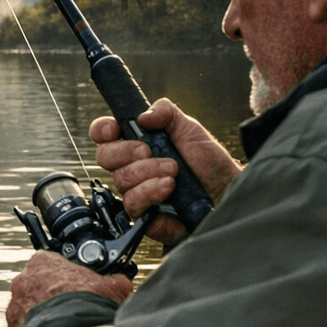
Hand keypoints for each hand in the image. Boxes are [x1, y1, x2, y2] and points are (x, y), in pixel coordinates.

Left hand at [6, 250, 132, 326]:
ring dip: (43, 315)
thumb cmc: (87, 305)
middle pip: (37, 286)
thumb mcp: (111, 287)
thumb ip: (115, 281)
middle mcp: (23, 280)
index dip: (66, 276)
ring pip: (29, 308)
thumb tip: (122, 282)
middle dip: (52, 296)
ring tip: (63, 326)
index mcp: (42, 262)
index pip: (51, 263)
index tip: (76, 286)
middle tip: (70, 307)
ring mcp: (15, 305)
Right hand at [90, 98, 240, 244]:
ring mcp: (135, 190)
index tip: (114, 129)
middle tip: (149, 150)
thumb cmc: (207, 163)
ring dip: (147, 171)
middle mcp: (131, 167)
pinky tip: (168, 187)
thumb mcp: (189, 128)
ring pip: (120, 179)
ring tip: (173, 170)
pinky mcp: (142, 214)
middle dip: (125, 151)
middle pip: (104, 157)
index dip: (102, 130)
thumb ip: (166, 113)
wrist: (224, 190)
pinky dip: (149, 191)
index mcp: (136, 143)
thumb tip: (142, 115)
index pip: (104, 135)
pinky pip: (132, 202)